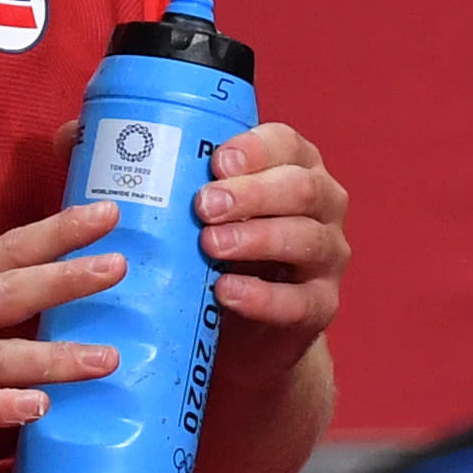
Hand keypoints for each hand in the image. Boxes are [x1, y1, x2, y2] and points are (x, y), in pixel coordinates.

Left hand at [192, 122, 347, 343]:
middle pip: (301, 189)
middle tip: (204, 206)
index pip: (286, 144)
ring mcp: (330, 254)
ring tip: (210, 245)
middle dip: (251, 195)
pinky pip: (300, 301)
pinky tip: (227, 291)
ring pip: (306, 239)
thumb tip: (142, 170)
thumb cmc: (224, 253)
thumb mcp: (211, 214)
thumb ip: (196, 191)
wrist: (243, 327)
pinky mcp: (323, 304)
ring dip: (255, 239)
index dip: (254, 150)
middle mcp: (324, 205)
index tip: (216, 163)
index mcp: (297, 168)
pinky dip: (261, 296)